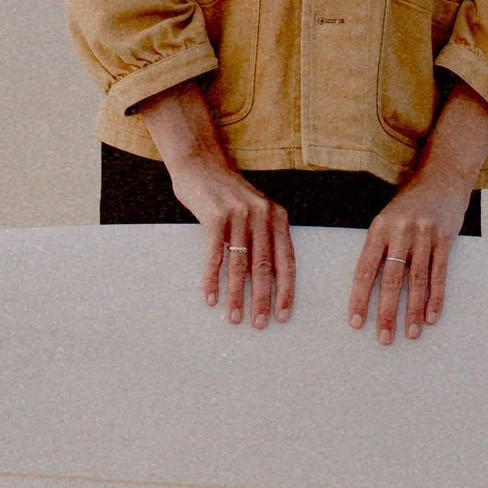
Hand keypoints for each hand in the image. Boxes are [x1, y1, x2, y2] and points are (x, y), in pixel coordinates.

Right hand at [134, 77, 295, 329]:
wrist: (201, 163)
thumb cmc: (227, 193)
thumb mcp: (255, 209)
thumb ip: (264, 236)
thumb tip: (269, 279)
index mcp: (277, 216)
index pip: (287, 260)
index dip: (286, 290)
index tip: (284, 315)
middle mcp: (262, 214)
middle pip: (265, 266)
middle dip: (263, 299)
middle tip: (260, 324)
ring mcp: (239, 214)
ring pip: (241, 264)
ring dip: (237, 295)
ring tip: (234, 317)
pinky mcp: (215, 216)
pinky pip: (216, 255)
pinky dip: (213, 279)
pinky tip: (211, 297)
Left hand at [347, 169, 472, 343]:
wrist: (443, 177)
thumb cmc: (410, 204)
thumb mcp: (387, 219)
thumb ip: (380, 248)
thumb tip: (368, 287)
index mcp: (379, 228)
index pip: (366, 268)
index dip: (360, 298)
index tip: (356, 323)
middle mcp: (400, 231)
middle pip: (391, 279)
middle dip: (387, 312)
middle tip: (383, 339)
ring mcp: (424, 234)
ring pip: (417, 280)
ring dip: (413, 311)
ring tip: (410, 334)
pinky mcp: (445, 238)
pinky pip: (439, 274)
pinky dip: (436, 298)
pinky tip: (432, 318)